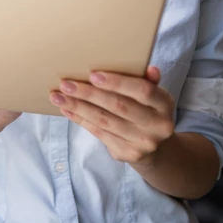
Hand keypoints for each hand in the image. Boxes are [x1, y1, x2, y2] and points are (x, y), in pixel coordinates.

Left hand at [50, 66, 175, 164]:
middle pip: (119, 106)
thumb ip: (148, 82)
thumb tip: (150, 68)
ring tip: (57, 96)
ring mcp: (143, 143)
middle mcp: (158, 126)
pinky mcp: (127, 154)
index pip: (143, 91)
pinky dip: (80, 119)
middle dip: (89, 94)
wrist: (155, 148)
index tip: (92, 75)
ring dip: (78, 107)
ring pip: (104, 121)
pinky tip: (66, 109)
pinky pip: (99, 133)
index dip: (118, 83)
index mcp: (164, 105)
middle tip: (65, 84)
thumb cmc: (146, 110)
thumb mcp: (153, 96)